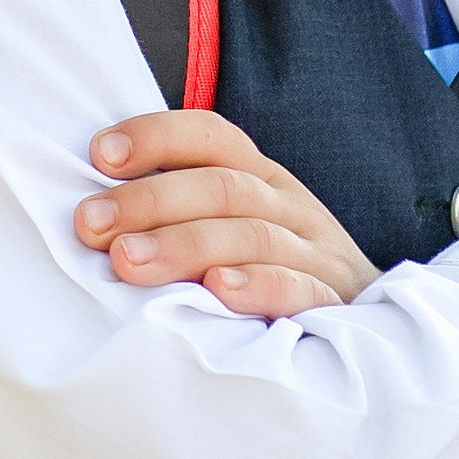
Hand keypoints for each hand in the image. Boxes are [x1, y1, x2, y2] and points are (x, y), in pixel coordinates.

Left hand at [79, 112, 378, 318]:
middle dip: (149, 200)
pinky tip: (216, 290)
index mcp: (260, 178)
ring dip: (184, 244)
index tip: (99, 155)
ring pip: (251, 235)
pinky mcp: (333, 303)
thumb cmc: (272, 273)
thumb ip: (180, 211)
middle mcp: (287, 206)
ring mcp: (314, 253)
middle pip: (222, 186)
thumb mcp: (235, 228)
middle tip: (90, 224)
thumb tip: (91, 211)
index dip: (157, 136)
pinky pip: (298, 288)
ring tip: (129, 260)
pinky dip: (258, 286)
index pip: (211, 136)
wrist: (369, 323)